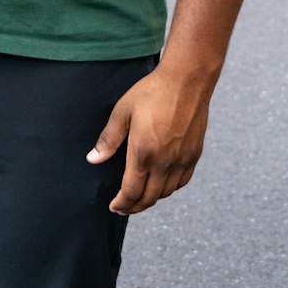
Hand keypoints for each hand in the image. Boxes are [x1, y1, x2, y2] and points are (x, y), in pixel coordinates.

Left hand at [86, 65, 211, 214]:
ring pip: (166, 193)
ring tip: (140, 195)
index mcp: (143, 152)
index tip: (114, 207)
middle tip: (124, 207)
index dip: (121, 204)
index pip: (131, 192)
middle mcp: (164, 162)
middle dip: (134, 207)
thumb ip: (108, 139)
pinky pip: (181, 182)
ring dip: (151, 198)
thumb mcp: (123, 111)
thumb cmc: (152, 92)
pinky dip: (169, 188)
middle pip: (149, 198)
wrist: (186, 80)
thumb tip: (93, 159)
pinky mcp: (194, 155)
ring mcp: (182, 160)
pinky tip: (161, 183)